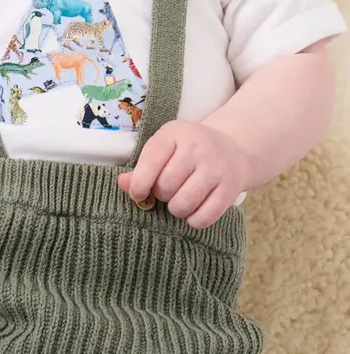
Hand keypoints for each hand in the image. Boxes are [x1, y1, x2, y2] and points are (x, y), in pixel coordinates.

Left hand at [118, 120, 250, 228]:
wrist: (231, 149)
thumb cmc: (188, 150)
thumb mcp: (165, 148)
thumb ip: (142, 166)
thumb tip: (122, 184)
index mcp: (175, 133)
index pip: (151, 161)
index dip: (139, 183)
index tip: (138, 194)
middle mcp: (197, 148)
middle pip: (166, 186)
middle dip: (161, 195)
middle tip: (167, 190)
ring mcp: (216, 168)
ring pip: (184, 203)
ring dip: (176, 209)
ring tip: (179, 200)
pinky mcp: (230, 189)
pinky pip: (205, 217)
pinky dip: (194, 220)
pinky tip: (193, 211)